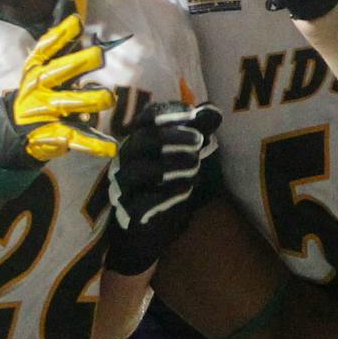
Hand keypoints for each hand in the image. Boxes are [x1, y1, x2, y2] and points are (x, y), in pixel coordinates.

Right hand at [0, 4, 118, 194]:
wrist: (9, 135)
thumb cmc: (37, 96)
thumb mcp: (41, 72)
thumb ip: (58, 50)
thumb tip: (77, 18)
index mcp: (37, 70)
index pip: (45, 49)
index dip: (60, 35)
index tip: (77, 22)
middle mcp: (38, 88)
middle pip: (57, 72)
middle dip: (77, 63)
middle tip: (98, 55)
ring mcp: (43, 112)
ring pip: (66, 103)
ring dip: (88, 100)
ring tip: (107, 98)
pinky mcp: (51, 135)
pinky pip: (74, 139)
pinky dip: (92, 144)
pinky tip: (110, 147)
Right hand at [103, 102, 222, 273]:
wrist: (150, 228)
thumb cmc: (169, 185)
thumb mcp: (187, 156)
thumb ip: (198, 132)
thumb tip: (213, 110)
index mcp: (140, 141)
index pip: (145, 119)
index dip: (167, 113)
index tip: (192, 114)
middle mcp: (127, 161)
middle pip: (142, 141)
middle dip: (171, 137)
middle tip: (198, 141)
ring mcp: (124, 187)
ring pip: (138, 170)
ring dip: (169, 165)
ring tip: (195, 166)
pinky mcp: (128, 213)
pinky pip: (140, 202)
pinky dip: (164, 195)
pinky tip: (185, 190)